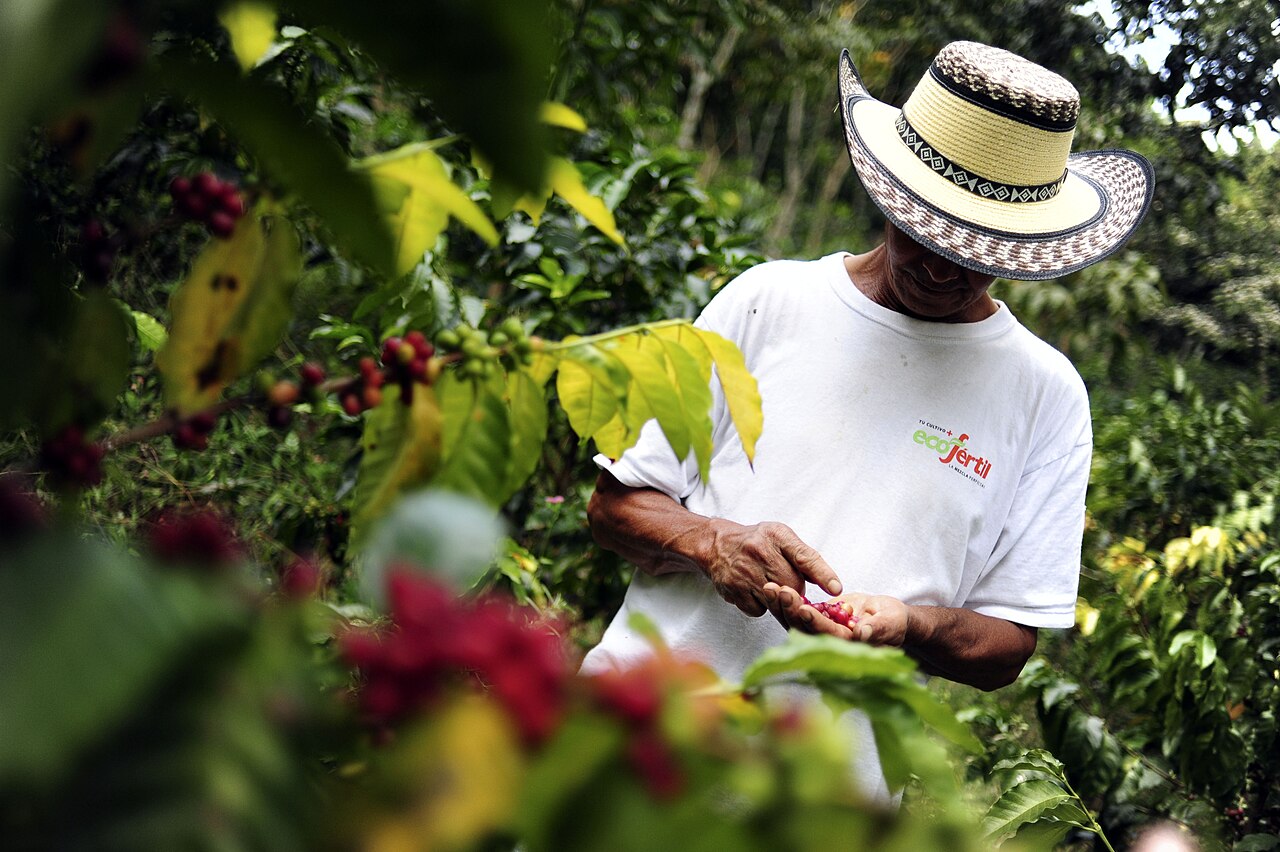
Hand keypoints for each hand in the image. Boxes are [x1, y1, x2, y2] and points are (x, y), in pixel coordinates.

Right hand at [702, 520, 841, 617]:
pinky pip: (758, 610)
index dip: (822, 574)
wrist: (716, 545)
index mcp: (776, 535)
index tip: (836, 589)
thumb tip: (829, 584)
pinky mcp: (733, 589)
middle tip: (790, 588)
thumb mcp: (780, 537)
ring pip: (776, 600)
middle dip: (796, 592)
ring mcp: (744, 571)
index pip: (804, 556)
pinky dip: (760, 606)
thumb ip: (803, 556)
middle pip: (792, 585)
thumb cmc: (756, 542)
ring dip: (780, 602)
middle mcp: (759, 551)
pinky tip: (754, 592)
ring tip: (772, 588)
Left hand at [761, 585, 908, 645]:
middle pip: (804, 629)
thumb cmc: (893, 621)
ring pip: (794, 621)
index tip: (804, 608)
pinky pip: (793, 612)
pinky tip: (771, 587)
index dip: (815, 623)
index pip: (828, 636)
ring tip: (770, 587)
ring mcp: (818, 632)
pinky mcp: (812, 621)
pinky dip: (782, 600)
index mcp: (847, 646)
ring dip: (781, 605)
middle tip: (779, 591)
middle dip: (790, 610)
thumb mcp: (890, 622)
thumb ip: (877, 629)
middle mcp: (828, 643)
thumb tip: (862, 635)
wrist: (886, 617)